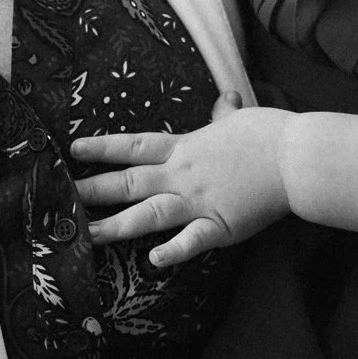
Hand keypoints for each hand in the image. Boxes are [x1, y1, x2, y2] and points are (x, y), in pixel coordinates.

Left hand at [73, 96, 290, 266]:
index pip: (134, 146)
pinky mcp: (220, 225)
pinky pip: (191, 241)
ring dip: (115, 227)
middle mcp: (182, 175)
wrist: (296, 157)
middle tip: (61, 199)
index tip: (73, 149)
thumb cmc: (268, 134)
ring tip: (86, 238)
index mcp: (185, 148)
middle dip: (93, 191)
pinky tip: (153, 260)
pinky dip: (173, 250)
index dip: (102, 148)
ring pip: (148, 214)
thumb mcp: (240, 119)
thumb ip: (225, 114)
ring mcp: (198, 202)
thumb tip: (225, 98)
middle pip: (129, 183)